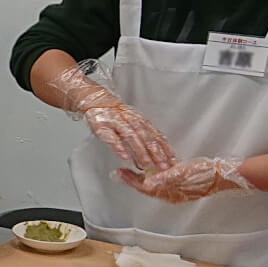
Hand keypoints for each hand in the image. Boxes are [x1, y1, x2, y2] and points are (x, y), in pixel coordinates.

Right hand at [45, 60, 174, 169]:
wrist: (94, 99)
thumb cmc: (115, 114)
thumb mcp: (133, 121)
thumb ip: (145, 134)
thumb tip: (160, 152)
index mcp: (139, 120)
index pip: (155, 134)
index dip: (164, 148)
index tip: (172, 160)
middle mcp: (130, 120)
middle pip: (145, 136)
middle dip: (155, 153)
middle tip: (163, 167)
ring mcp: (116, 122)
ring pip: (130, 136)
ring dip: (139, 151)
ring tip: (145, 164)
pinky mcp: (101, 125)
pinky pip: (111, 137)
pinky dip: (118, 146)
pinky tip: (123, 157)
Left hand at [117, 157, 251, 203]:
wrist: (224, 176)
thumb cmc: (205, 174)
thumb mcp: (183, 173)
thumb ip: (164, 179)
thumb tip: (146, 185)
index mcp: (169, 193)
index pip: (144, 188)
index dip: (130, 181)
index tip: (117, 173)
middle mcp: (171, 195)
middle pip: (146, 188)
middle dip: (132, 180)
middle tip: (118, 172)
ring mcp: (177, 191)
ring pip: (153, 186)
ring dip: (141, 178)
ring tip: (130, 170)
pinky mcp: (182, 185)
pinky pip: (163, 182)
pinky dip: (154, 176)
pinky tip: (152, 170)